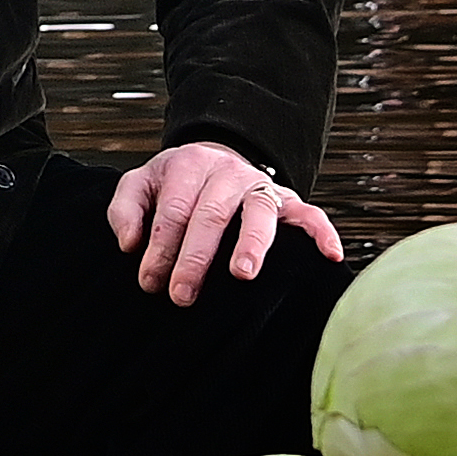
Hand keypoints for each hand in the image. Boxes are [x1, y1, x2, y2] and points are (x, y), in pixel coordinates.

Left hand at [109, 141, 342, 307]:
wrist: (211, 161)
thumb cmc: (171, 185)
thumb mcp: (140, 185)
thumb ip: (125, 209)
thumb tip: (129, 244)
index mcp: (188, 165)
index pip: (174, 210)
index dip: (161, 248)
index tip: (150, 282)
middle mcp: (227, 172)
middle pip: (212, 213)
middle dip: (196, 257)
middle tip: (182, 295)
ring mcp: (259, 185)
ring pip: (259, 212)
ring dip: (252, 243)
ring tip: (243, 275)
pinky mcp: (287, 199)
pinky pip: (310, 213)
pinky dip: (322, 233)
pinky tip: (331, 256)